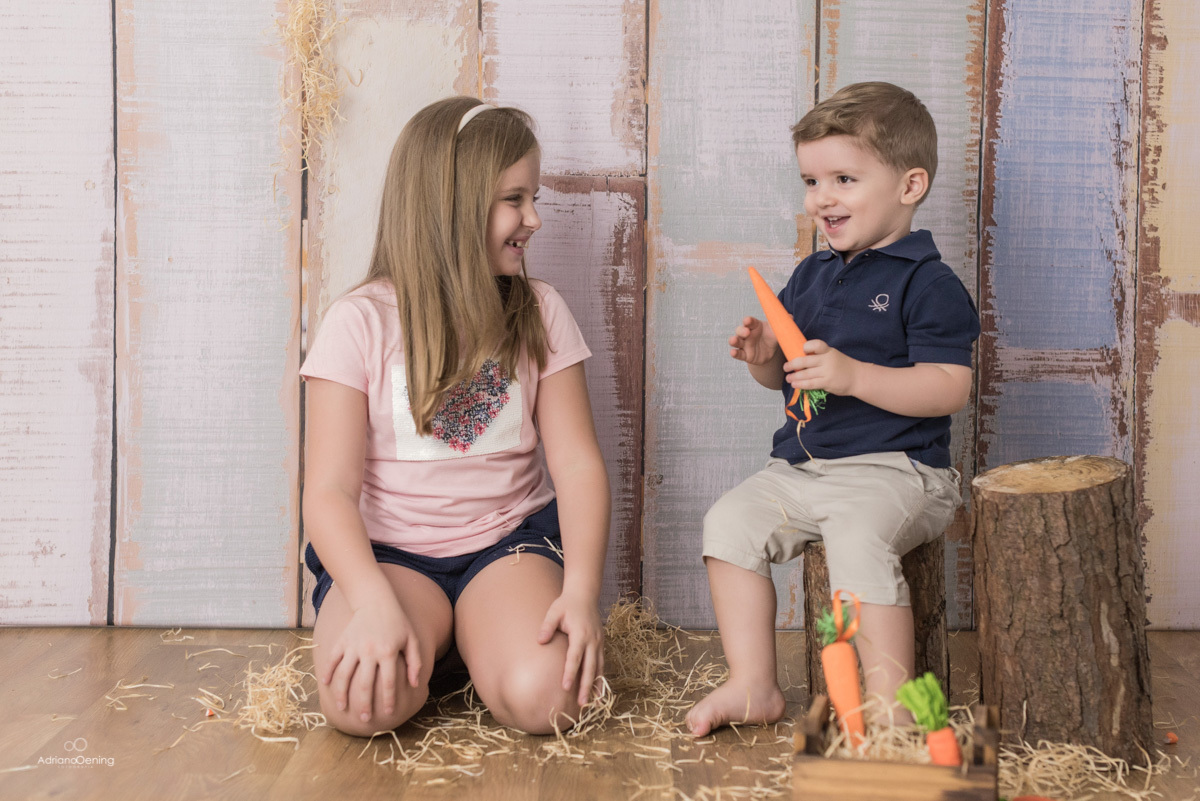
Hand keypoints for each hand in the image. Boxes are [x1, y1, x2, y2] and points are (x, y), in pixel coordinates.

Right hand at [322, 595, 419, 723]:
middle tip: (365, 719)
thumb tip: (415, 684)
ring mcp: (354, 645)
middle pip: (365, 684)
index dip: (389, 700)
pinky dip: (328, 672)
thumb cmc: (398, 621)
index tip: (388, 714)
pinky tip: (326, 685)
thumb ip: (415, 662)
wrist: (376, 599)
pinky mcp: (342, 640)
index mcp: (388, 651)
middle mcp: (370, 650)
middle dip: (365, 704)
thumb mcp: (411, 639)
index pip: (389, 682)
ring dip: (342, 694)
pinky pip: (333, 659)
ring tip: (342, 708)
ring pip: (345, 675)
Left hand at [538, 590, 604, 705]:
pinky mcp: (601, 644)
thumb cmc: (566, 604)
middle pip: (590, 667)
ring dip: (596, 685)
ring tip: (593, 703)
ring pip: (599, 668)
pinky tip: (598, 690)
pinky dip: (601, 677)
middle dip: (586, 686)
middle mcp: (592, 640)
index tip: (565, 687)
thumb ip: (547, 626)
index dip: (570, 672)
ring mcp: (599, 642)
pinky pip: (602, 663)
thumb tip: (539, 641)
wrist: (585, 595)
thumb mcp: (554, 612)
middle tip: (582, 704)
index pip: (575, 657)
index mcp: (580, 633)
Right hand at [728, 316, 778, 365]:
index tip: (748, 320)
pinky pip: (737, 353)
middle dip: (741, 330)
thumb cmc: (771, 336)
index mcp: (755, 325)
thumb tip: (790, 316)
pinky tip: (733, 352)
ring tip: (733, 340)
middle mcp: (747, 334)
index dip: (748, 321)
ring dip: (733, 340)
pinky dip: (734, 353)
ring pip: (736, 341)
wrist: (771, 352)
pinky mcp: (744, 355)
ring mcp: (744, 344)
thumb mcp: (777, 330)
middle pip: (740, 330)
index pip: (749, 321)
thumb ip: (781, 324)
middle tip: (746, 332)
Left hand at [785, 339, 859, 396]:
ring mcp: (827, 372)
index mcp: (828, 351)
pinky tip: (795, 384)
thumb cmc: (842, 366)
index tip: (802, 350)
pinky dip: (800, 384)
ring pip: (805, 374)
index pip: (816, 344)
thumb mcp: (833, 355)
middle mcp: (827, 360)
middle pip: (805, 361)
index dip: (807, 347)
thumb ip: (820, 356)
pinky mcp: (827, 383)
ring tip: (788, 378)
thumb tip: (800, 357)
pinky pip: (810, 384)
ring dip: (794, 376)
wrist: (858, 377)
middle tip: (786, 367)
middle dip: (792, 364)